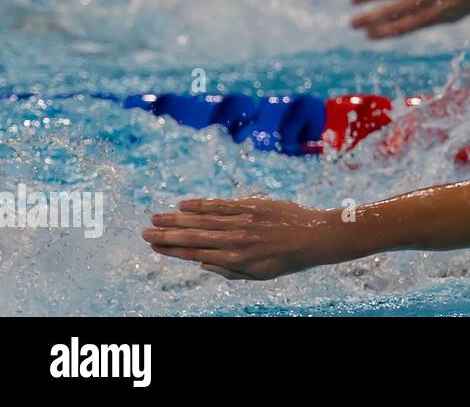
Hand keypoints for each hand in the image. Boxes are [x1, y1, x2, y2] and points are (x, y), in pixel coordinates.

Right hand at [142, 198, 347, 280]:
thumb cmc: (287, 260)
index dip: (171, 249)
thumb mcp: (259, 275)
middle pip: (193, 235)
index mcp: (235, 260)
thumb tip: (203, 264)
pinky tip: (184, 203)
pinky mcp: (251, 205)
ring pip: (203, 219)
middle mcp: (235, 240)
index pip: (195, 253)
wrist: (316, 237)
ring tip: (156, 216)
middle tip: (144, 231)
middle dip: (166, 233)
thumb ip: (229, 271)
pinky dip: (201, 204)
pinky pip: (221, 204)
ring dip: (177, 218)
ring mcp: (243, 221)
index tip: (153, 245)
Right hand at [350, 0, 469, 37]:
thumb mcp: (451, 15)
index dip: (385, 31)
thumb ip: (426, 18)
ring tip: (353, 0)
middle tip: (353, 24)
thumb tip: (400, 23)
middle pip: (395, 10)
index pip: (405, 26)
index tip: (368, 35)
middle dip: (372, 17)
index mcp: (436, 15)